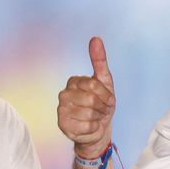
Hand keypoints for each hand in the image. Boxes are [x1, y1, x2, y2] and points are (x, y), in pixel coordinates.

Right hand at [57, 36, 115, 158]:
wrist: (98, 130)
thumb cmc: (102, 105)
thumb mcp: (105, 82)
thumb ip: (99, 60)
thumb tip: (96, 38)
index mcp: (74, 81)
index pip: (94, 85)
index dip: (106, 95)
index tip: (108, 100)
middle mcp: (64, 94)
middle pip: (91, 99)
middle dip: (103, 107)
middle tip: (101, 110)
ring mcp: (61, 110)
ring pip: (89, 113)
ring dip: (98, 118)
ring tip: (95, 118)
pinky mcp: (62, 125)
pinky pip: (86, 126)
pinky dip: (94, 128)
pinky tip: (90, 127)